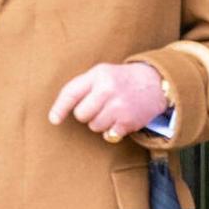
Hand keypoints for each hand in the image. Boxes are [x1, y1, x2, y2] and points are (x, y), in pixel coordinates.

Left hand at [49, 61, 167, 139]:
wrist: (155, 83)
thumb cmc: (121, 79)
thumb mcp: (101, 72)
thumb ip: (83, 86)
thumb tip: (60, 110)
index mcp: (98, 75)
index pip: (71, 93)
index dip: (59, 108)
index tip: (53, 119)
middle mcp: (107, 90)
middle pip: (81, 115)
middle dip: (86, 114)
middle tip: (98, 106)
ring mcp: (118, 106)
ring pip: (94, 127)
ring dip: (99, 123)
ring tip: (110, 111)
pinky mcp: (128, 122)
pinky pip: (108, 135)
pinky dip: (111, 131)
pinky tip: (119, 120)